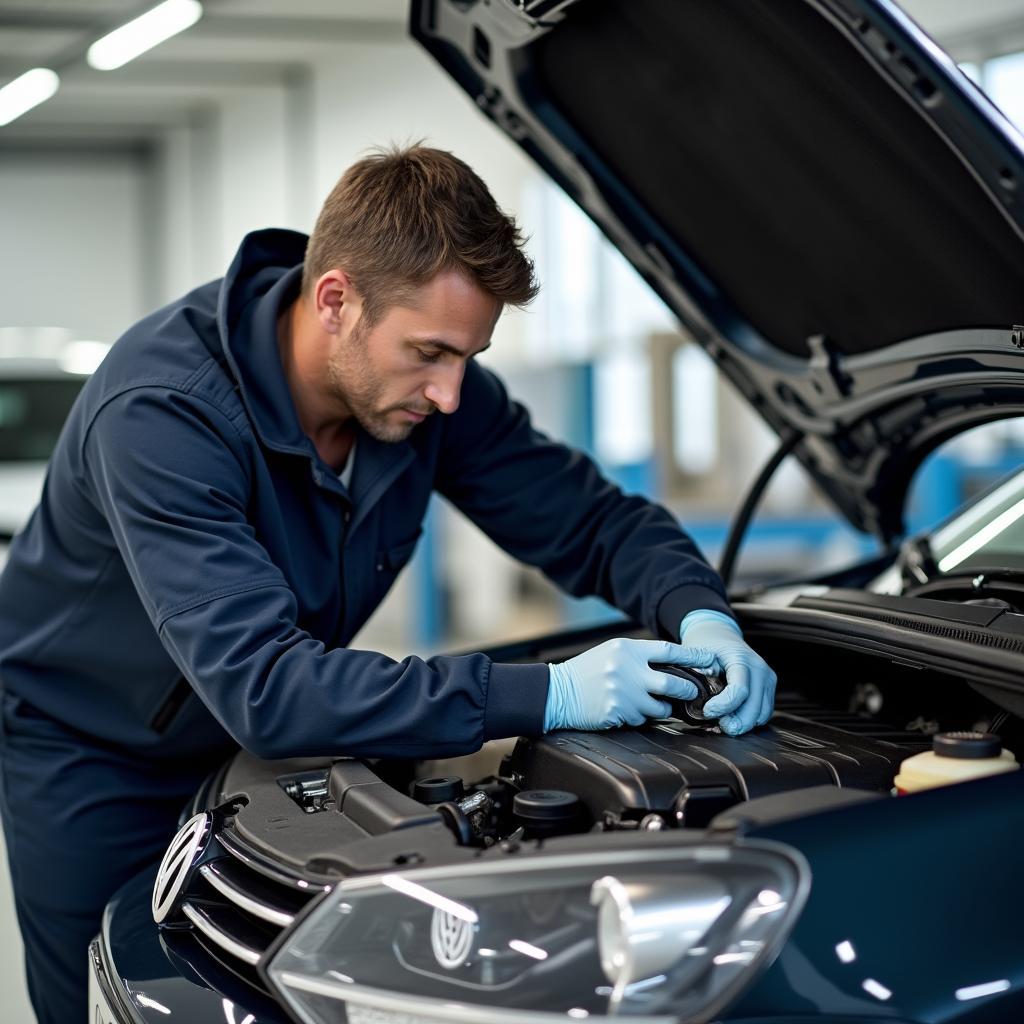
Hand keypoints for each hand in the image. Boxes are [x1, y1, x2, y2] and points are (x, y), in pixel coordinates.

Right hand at [543, 637, 716, 731]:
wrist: (558, 692)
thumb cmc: (587, 671)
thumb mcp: (612, 653)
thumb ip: (639, 656)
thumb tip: (674, 664)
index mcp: (627, 649)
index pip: (669, 650)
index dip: (694, 655)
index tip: (711, 659)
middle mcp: (628, 669)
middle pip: (674, 682)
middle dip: (688, 690)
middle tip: (693, 693)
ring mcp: (624, 693)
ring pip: (661, 707)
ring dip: (661, 708)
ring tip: (648, 703)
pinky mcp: (619, 712)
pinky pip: (642, 719)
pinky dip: (640, 717)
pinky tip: (626, 710)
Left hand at [678, 610, 775, 734]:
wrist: (719, 633)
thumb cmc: (706, 644)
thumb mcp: (696, 654)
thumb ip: (696, 675)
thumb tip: (693, 700)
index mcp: (741, 658)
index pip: (740, 690)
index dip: (723, 706)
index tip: (707, 712)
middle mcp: (760, 669)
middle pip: (755, 708)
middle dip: (736, 723)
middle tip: (718, 727)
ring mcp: (767, 679)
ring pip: (762, 714)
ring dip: (743, 724)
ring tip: (723, 724)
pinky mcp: (769, 688)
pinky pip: (764, 712)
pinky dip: (749, 720)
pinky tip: (732, 719)